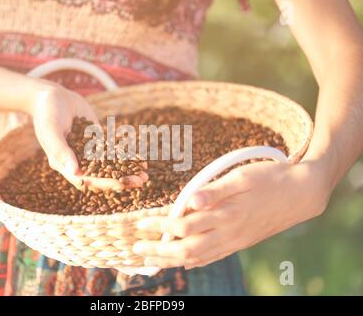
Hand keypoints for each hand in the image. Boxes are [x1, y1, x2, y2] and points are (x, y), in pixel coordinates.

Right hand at [29, 83, 147, 190]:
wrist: (52, 96)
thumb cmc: (47, 113)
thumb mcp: (51, 131)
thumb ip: (61, 151)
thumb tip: (76, 174)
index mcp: (65, 166)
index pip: (87, 180)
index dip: (104, 183)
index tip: (121, 184)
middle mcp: (78, 163)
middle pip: (102, 177)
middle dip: (122, 180)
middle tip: (140, 181)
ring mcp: (89, 153)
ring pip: (111, 167)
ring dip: (127, 172)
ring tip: (145, 175)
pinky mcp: (98, 142)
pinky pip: (114, 152)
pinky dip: (127, 157)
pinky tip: (141, 160)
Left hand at [132, 160, 332, 268]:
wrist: (302, 193)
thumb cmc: (270, 179)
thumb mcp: (242, 177)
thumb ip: (214, 191)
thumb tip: (188, 201)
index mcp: (226, 215)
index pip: (183, 227)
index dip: (159, 226)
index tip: (141, 223)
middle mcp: (229, 233)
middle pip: (186, 250)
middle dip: (159, 252)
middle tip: (137, 249)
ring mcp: (235, 241)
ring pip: (198, 258)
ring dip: (172, 261)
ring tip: (153, 261)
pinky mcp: (241, 242)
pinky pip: (214, 257)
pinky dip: (195, 262)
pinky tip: (185, 263)